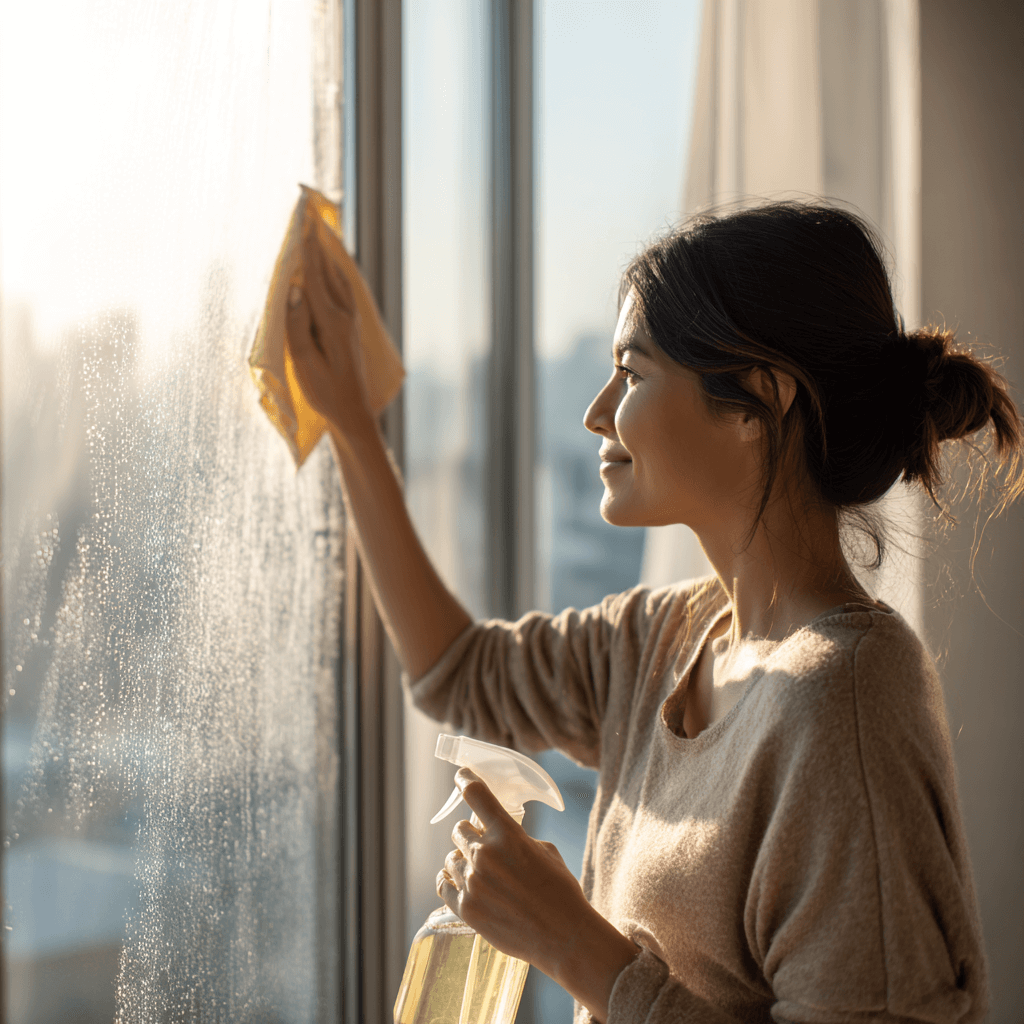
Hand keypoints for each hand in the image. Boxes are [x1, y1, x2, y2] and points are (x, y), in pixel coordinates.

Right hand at [285, 227, 373, 434]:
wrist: (353, 413)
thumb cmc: (325, 392)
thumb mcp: (305, 363)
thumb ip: (297, 326)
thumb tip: (293, 291)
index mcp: (333, 322)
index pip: (315, 277)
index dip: (306, 249)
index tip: (300, 222)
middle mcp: (345, 316)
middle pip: (328, 270)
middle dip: (317, 243)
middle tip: (308, 214)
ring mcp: (351, 321)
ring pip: (338, 278)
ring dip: (327, 254)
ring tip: (318, 231)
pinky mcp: (351, 327)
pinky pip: (342, 290)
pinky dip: (334, 272)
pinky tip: (331, 267)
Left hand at [436, 769, 637, 1020]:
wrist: (563, 936)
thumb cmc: (560, 890)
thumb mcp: (544, 851)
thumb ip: (516, 838)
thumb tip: (500, 836)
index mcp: (507, 834)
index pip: (476, 794)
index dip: (465, 780)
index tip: (461, 776)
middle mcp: (484, 854)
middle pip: (459, 830)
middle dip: (471, 835)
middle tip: (484, 846)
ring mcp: (472, 882)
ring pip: (450, 857)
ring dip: (462, 860)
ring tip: (480, 872)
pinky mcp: (465, 908)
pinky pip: (443, 884)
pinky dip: (450, 881)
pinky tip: (459, 882)